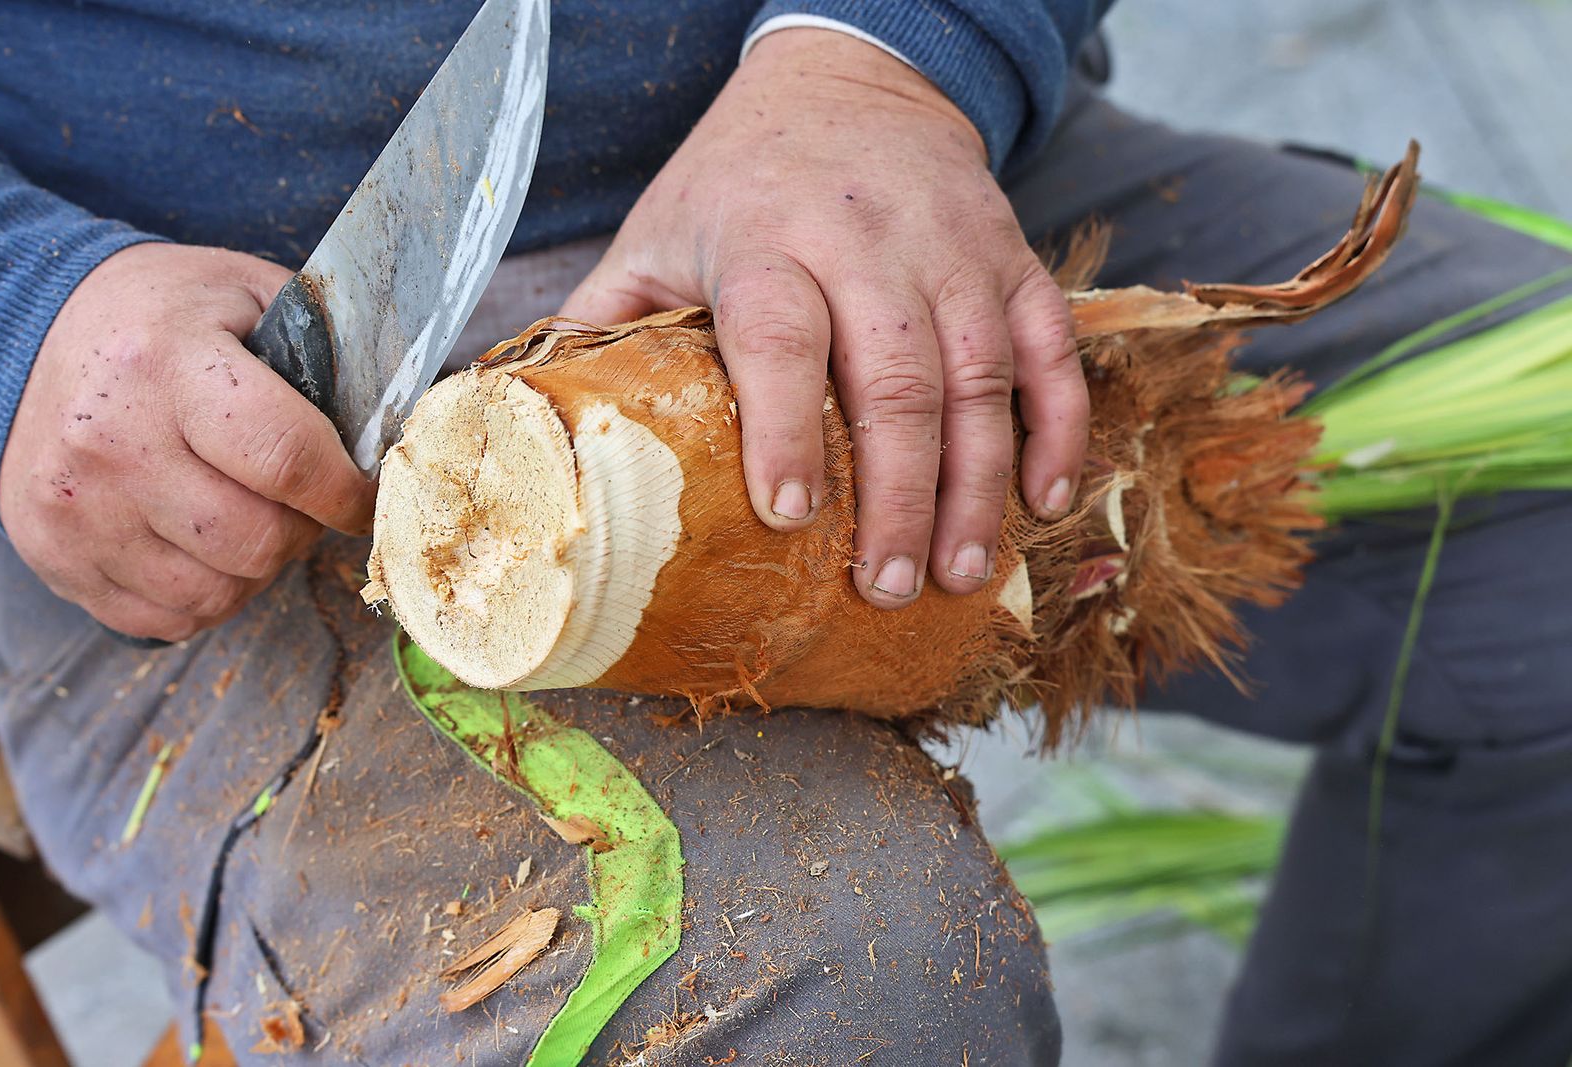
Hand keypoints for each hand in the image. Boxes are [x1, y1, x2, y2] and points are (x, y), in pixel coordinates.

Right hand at [0, 243, 375, 640]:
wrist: (25, 338)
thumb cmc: (162, 319)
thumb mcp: (248, 296)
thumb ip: (329, 353)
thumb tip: (408, 424)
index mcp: (166, 365)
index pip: (287, 459)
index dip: (347, 493)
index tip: (364, 496)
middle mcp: (112, 443)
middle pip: (257, 540)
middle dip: (302, 529)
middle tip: (298, 500)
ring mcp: (77, 509)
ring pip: (217, 592)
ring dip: (256, 567)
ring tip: (248, 516)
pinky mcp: (57, 557)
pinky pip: (169, 618)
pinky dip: (206, 595)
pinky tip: (201, 545)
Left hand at [561, 28, 1086, 608]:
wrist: (849, 75)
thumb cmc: (741, 175)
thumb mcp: (658, 228)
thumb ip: (607, 318)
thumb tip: (534, 419)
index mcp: (766, 238)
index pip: (780, 335)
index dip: (786, 427)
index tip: (788, 515)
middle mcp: (867, 242)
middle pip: (896, 377)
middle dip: (898, 495)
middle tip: (890, 587)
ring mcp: (953, 249)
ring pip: (980, 376)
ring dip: (978, 483)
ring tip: (963, 572)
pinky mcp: (1011, 256)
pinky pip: (1050, 346)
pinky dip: (1057, 425)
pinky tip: (1045, 497)